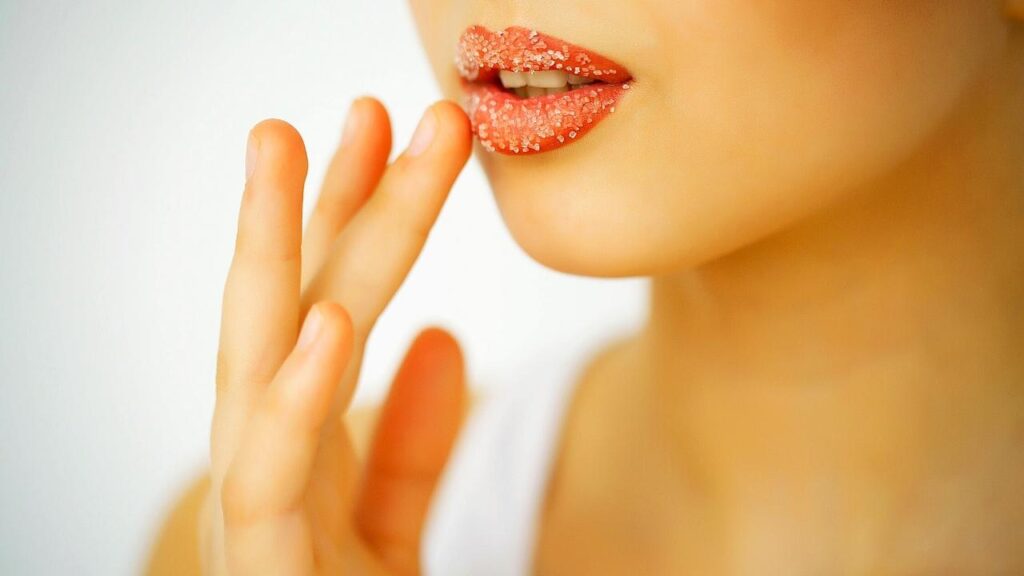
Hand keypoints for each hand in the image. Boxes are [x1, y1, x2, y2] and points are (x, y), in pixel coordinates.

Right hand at [201, 98, 472, 574]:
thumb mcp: (391, 530)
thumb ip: (410, 444)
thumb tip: (441, 336)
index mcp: (304, 450)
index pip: (325, 309)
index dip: (353, 217)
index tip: (388, 130)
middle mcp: (269, 469)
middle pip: (287, 315)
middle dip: (311, 205)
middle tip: (349, 104)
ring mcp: (256, 521)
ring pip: (254, 370)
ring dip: (278, 257)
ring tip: (295, 151)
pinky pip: (268, 486)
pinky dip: (296, 402)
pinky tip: (327, 324)